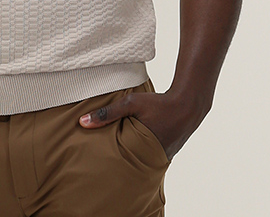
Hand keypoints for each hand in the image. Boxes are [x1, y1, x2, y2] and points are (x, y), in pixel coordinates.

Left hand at [78, 89, 208, 161]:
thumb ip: (108, 113)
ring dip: (131, 159)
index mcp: (143, 149)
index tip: (96, 164)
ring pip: (140, 162)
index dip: (109, 164)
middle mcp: (153, 158)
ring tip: (116, 158)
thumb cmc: (158, 103)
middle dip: (118, 164)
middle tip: (102, 164)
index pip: (121, 164)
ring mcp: (161, 158)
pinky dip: (142, 154)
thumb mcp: (131, 103)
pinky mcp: (165, 153)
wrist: (187, 105)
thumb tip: (82, 122)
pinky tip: (134, 150)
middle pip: (130, 165)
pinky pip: (150, 157)